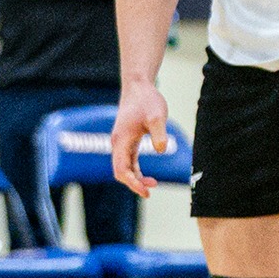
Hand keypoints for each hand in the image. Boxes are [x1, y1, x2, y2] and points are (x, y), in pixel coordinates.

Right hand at [111, 81, 169, 196]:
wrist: (138, 86)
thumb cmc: (147, 100)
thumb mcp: (157, 116)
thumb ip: (159, 134)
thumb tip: (161, 150)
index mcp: (121, 140)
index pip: (122, 169)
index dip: (133, 183)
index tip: (146, 191)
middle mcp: (117, 143)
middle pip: (120, 171)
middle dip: (133, 183)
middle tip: (150, 191)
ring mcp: (121, 142)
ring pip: (124, 167)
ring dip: (135, 178)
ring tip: (153, 184)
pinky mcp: (127, 140)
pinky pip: (128, 161)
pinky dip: (135, 170)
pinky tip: (147, 175)